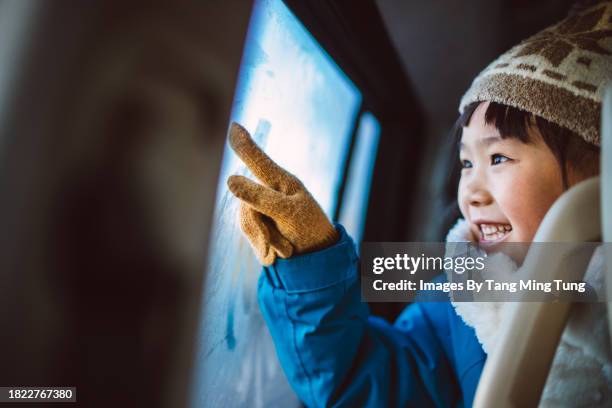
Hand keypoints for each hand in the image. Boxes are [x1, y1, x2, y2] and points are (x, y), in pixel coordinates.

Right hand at [227, 123, 338, 265]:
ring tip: (286, 251)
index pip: (259, 160)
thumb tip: (229, 180)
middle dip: (262, 229)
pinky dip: (261, 247)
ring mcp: (261, 207)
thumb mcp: (289, 213)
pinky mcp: (256, 222)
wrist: (316, 258)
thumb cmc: (309, 229)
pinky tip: (274, 257)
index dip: (245, 145)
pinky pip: (248, 232)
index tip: (233, 126)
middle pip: (246, 200)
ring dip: (265, 240)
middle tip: (285, 249)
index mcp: (282, 181)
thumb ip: (260, 197)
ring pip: (245, 219)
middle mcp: (269, 190)